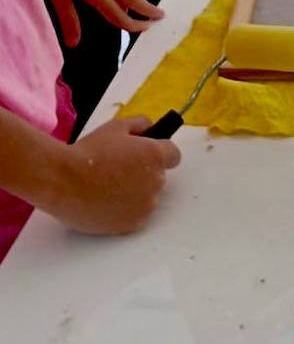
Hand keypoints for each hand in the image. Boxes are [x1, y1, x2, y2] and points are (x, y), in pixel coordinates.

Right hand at [45, 117, 180, 234]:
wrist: (65, 182)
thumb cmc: (89, 152)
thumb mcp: (116, 126)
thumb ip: (140, 124)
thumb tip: (150, 128)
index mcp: (155, 155)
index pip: (174, 156)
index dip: (160, 154)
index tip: (146, 155)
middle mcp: (156, 181)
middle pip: (159, 177)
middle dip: (145, 173)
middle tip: (119, 170)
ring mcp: (145, 205)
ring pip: (148, 197)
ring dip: (136, 193)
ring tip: (109, 187)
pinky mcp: (132, 224)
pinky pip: (137, 214)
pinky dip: (126, 210)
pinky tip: (107, 201)